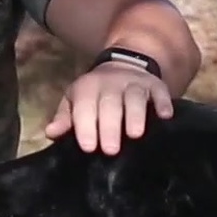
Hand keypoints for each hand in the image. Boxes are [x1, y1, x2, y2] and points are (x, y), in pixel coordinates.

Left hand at [46, 60, 172, 155]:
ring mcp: (135, 82)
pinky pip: (160, 91)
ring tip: (135, 135)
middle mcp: (111, 83)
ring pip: (135, 97)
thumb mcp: (75, 101)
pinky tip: (165, 116)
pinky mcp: (155, 84)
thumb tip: (50, 132)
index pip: (84, 107)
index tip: (89, 148)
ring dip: (135, 115)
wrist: (124, 66)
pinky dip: (163, 103)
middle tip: (111, 151)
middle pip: (110, 104)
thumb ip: (64, 118)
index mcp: (87, 88)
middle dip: (110, 127)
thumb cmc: (96, 95)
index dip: (85, 127)